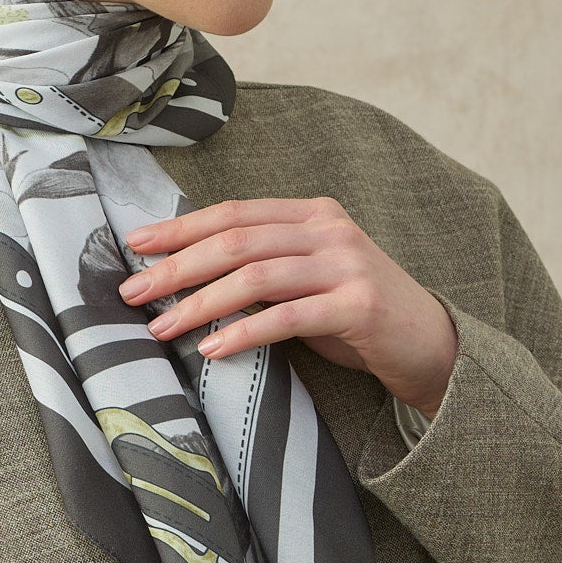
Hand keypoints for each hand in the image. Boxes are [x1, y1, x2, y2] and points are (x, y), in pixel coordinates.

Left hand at [118, 196, 457, 420]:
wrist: (429, 345)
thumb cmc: (354, 315)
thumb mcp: (306, 280)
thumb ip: (261, 268)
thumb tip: (183, 275)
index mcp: (312, 214)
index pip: (234, 213)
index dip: (181, 227)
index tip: (135, 245)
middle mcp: (329, 230)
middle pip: (236, 241)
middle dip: (177, 267)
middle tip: (132, 292)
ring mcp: (346, 265)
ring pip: (255, 276)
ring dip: (199, 304)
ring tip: (161, 328)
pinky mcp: (358, 306)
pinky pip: (286, 317)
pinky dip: (243, 333)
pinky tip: (212, 349)